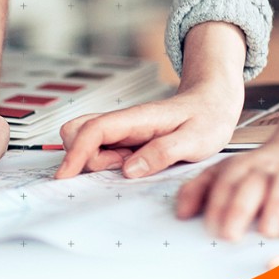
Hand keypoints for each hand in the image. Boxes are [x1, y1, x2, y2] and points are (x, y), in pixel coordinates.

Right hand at [55, 84, 241, 178]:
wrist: (212, 103)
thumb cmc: (206, 118)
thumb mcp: (195, 140)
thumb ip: (163, 153)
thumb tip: (129, 169)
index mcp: (136, 118)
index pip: (94, 130)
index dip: (76, 153)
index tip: (65, 176)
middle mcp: (122, 121)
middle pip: (76, 132)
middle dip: (83, 157)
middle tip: (118, 169)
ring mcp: (120, 129)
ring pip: (83, 141)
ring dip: (94, 161)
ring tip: (129, 166)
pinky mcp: (122, 139)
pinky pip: (98, 149)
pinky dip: (103, 162)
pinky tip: (130, 165)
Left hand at [176, 128, 278, 240]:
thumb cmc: (261, 168)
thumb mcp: (227, 171)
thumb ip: (199, 190)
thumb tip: (180, 214)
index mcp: (242, 166)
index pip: (224, 183)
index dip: (216, 204)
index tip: (209, 228)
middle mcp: (268, 168)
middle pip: (251, 186)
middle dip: (239, 209)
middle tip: (229, 235)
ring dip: (274, 209)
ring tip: (267, 231)